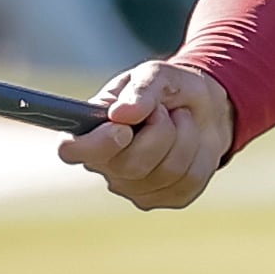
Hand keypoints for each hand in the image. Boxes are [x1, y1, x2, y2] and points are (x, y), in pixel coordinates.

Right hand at [59, 60, 233, 212]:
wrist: (204, 108)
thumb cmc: (168, 90)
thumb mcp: (155, 75)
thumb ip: (140, 90)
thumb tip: (121, 114)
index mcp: (92, 131)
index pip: (71, 150)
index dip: (95, 145)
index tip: (122, 129)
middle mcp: (107, 167)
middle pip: (130, 164)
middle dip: (160, 130)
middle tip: (163, 110)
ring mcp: (137, 188)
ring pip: (166, 172)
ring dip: (184, 137)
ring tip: (180, 120)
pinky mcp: (169, 198)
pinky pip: (189, 180)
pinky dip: (199, 153)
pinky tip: (192, 142)